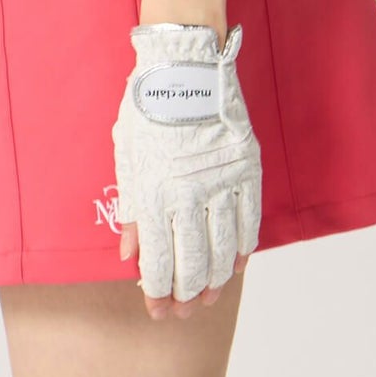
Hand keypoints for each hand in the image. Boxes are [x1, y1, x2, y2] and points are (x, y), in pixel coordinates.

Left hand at [112, 21, 261, 319]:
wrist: (186, 64)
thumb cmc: (148, 104)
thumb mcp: (126, 152)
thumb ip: (129, 206)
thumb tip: (128, 253)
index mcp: (153, 191)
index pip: (157, 259)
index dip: (156, 292)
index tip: (156, 309)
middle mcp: (189, 193)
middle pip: (193, 263)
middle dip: (186, 295)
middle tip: (183, 312)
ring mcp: (222, 182)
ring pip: (224, 249)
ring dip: (217, 280)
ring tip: (209, 297)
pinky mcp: (247, 168)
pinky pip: (249, 220)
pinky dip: (243, 247)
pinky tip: (236, 263)